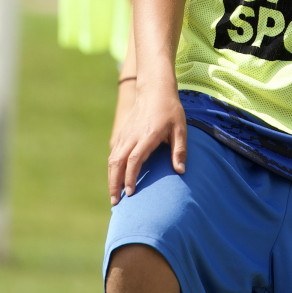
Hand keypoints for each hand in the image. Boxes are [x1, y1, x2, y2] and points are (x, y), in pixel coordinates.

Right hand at [107, 78, 187, 204]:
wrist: (155, 90)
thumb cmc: (170, 110)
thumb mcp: (180, 129)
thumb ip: (179, 150)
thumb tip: (180, 171)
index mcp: (147, 136)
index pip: (134, 160)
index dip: (130, 177)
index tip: (129, 193)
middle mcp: (133, 136)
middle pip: (118, 162)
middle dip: (114, 183)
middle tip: (115, 202)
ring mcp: (125, 134)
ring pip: (113, 159)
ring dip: (111, 178)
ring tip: (113, 195)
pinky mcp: (122, 133)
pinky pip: (114, 153)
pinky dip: (112, 168)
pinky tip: (115, 179)